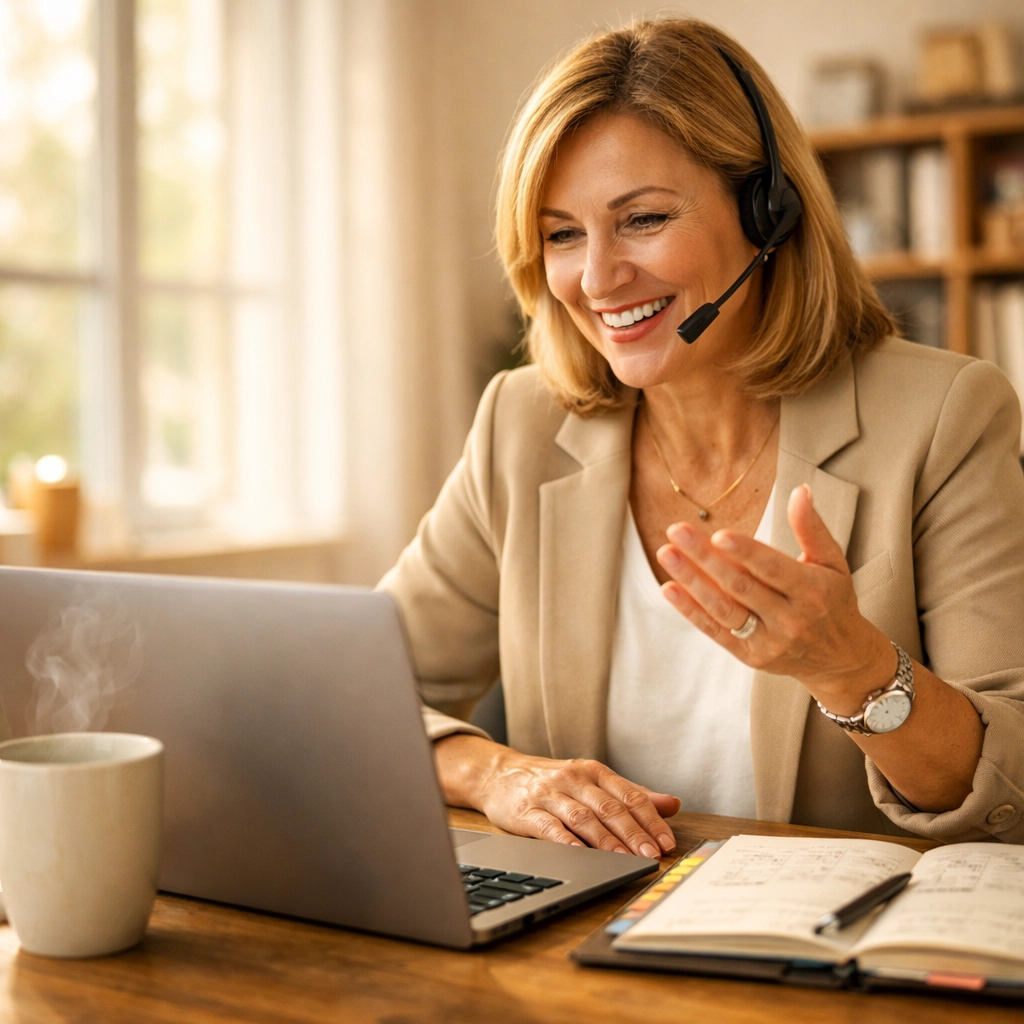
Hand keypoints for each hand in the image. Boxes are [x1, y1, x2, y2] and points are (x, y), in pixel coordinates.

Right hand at [434, 734, 678, 857]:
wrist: (498, 774)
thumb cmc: (552, 781)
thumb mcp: (592, 781)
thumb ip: (630, 793)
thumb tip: (672, 804)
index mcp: (594, 771)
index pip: (629, 795)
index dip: (650, 819)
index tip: (666, 842)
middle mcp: (574, 779)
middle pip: (609, 808)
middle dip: (633, 833)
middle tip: (652, 855)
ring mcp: (549, 794)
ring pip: (584, 818)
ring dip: (607, 841)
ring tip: (625, 859)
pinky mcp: (527, 811)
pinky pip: (550, 828)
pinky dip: (567, 843)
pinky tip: (582, 855)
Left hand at [655, 484, 894, 713]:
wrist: (840, 657)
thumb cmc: (833, 599)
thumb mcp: (832, 563)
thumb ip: (812, 528)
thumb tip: (799, 490)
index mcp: (812, 591)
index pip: (774, 569)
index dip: (746, 552)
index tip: (719, 534)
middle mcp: (790, 618)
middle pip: (741, 586)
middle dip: (706, 558)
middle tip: (676, 530)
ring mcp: (769, 641)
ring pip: (724, 609)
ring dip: (691, 581)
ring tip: (666, 554)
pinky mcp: (750, 656)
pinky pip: (715, 631)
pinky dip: (689, 610)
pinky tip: (668, 588)